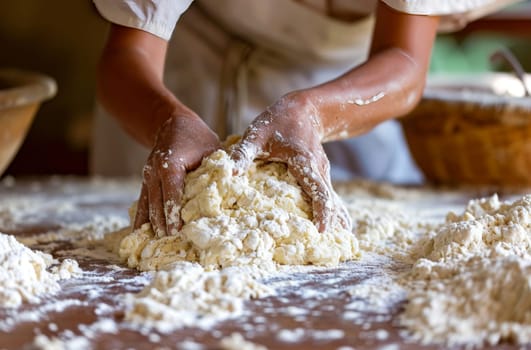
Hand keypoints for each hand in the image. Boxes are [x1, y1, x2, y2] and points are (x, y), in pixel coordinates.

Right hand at [133, 114, 220, 236]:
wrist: (171, 123)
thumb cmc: (197, 137)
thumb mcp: (212, 149)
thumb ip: (219, 168)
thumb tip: (234, 185)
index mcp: (171, 166)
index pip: (172, 195)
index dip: (173, 216)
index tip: (176, 233)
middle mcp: (154, 173)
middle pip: (157, 205)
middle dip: (162, 227)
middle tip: (169, 248)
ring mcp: (147, 178)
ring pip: (147, 206)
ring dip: (151, 226)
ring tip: (152, 248)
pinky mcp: (146, 182)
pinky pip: (142, 203)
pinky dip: (142, 218)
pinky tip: (140, 235)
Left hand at [230, 93, 351, 232]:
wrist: (304, 109)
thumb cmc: (278, 121)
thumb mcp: (257, 133)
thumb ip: (244, 152)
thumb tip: (229, 172)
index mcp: (305, 163)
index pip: (318, 191)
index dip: (321, 212)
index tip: (321, 232)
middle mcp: (318, 170)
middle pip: (330, 200)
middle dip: (334, 223)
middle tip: (337, 248)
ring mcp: (322, 172)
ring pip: (333, 199)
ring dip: (337, 219)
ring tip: (342, 242)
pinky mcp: (320, 174)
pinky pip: (328, 196)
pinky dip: (332, 211)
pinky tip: (338, 226)